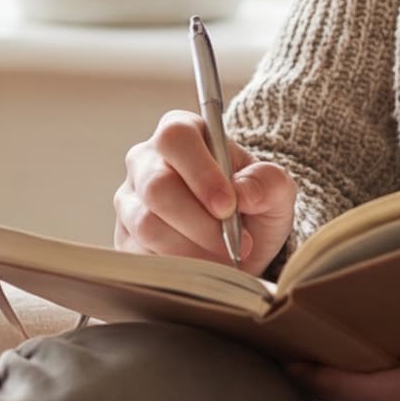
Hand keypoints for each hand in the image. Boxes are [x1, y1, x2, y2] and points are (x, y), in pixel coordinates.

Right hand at [114, 110, 298, 270]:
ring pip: (148, 224)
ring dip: (192, 248)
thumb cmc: (253, 206)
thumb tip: (244, 193)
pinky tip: (201, 266)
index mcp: (182, 133)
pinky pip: (141, 256)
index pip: (176, 138)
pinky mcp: (124, 238)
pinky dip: (177, 267)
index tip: (228, 206)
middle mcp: (146, 161)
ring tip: (224, 258)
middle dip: (200, 222)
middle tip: (234, 244)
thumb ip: (268, 182)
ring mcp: (129, 201)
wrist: (239, 242)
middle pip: (157, 186)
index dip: (200, 172)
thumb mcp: (275, 191)